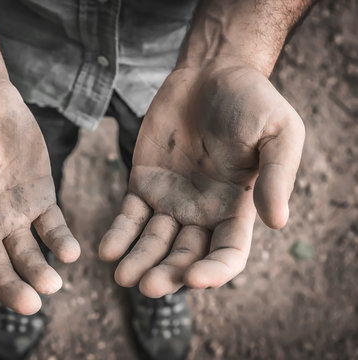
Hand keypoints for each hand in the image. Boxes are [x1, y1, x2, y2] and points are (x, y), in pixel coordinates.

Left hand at [99, 62, 303, 296]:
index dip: (214, 272)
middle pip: (184, 256)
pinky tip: (107, 251)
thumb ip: (276, 175)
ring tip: (122, 276)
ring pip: (153, 242)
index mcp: (236, 208)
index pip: (227, 254)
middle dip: (167, 274)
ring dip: (138, 262)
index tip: (194, 278)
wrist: (211, 73)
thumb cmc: (252, 101)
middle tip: (147, 286)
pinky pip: (129, 215)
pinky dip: (118, 234)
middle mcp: (202, 212)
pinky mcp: (143, 183)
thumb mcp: (279, 133)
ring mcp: (170, 200)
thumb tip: (277, 222)